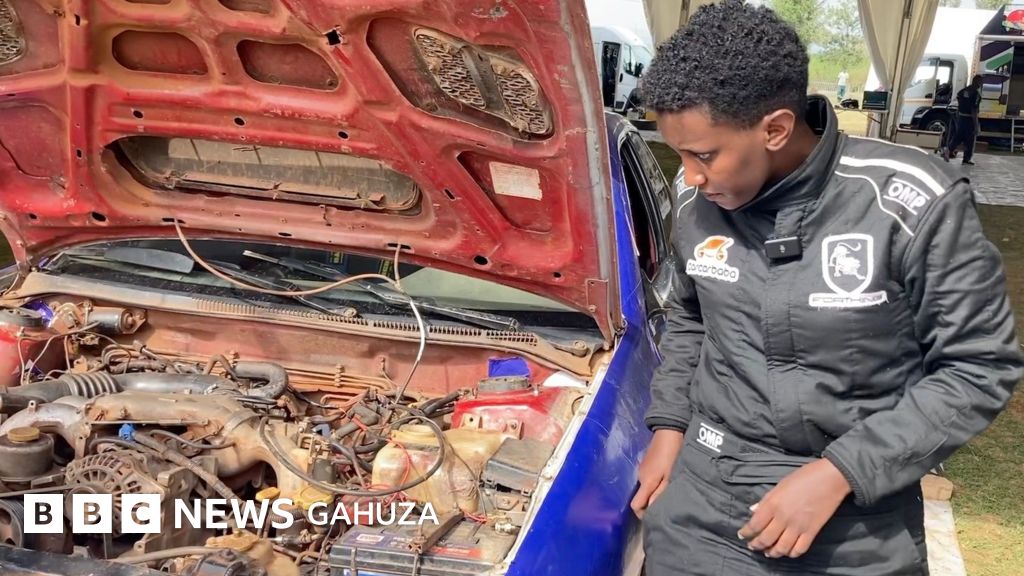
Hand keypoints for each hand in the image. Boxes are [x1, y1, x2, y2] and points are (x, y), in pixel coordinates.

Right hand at [631, 429, 684, 517]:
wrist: (669, 429)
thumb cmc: (672, 454)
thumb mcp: (671, 475)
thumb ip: (661, 492)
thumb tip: (651, 510)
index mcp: (646, 482)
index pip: (636, 505)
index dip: (644, 514)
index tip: (656, 516)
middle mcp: (641, 477)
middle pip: (642, 497)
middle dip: (651, 503)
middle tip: (668, 504)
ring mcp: (643, 468)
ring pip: (646, 487)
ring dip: (655, 492)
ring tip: (669, 491)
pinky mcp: (647, 462)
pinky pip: (649, 478)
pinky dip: (656, 482)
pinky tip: (667, 479)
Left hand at [737, 458, 851, 558]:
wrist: (830, 478)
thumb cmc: (804, 477)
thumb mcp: (780, 485)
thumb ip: (766, 500)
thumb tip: (753, 510)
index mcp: (773, 503)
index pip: (754, 525)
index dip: (746, 532)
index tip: (742, 535)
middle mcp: (783, 517)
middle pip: (765, 539)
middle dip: (756, 545)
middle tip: (752, 546)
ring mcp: (798, 526)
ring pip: (781, 548)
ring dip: (772, 553)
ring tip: (767, 552)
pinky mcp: (812, 531)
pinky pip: (799, 549)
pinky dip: (791, 553)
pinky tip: (786, 551)